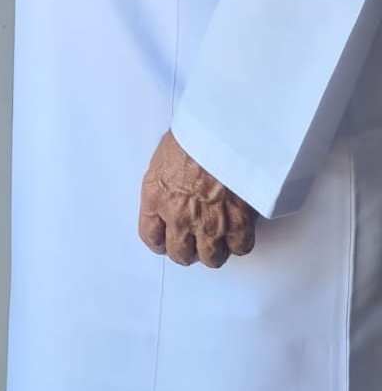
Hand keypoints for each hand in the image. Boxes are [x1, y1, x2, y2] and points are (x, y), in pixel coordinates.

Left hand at [138, 130, 256, 268]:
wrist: (220, 132)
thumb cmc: (192, 135)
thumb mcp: (163, 156)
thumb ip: (163, 181)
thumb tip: (170, 189)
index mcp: (156, 198)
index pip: (150, 236)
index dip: (159, 243)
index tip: (165, 243)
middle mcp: (180, 217)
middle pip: (180, 254)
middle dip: (186, 251)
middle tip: (193, 244)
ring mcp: (210, 223)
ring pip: (211, 258)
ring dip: (213, 251)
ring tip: (217, 240)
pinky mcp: (238, 222)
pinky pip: (240, 248)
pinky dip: (239, 242)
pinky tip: (237, 231)